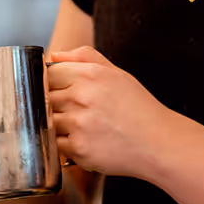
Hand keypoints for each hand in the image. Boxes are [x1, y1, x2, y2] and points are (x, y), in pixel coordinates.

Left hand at [47, 46, 167, 177]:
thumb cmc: (139, 109)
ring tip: (84, 127)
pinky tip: (86, 141)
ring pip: (48, 122)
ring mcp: (78, 124)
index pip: (49, 73)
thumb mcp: (117, 74)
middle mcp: (82, 96)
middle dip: (56, 105)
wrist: (158, 142)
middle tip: (79, 112)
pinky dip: (66, 144)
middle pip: (45, 98)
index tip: (64, 91)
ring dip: (60, 126)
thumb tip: (54, 55)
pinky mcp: (79, 148)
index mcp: (90, 74)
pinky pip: (56, 144)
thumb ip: (85, 57)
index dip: (54, 83)